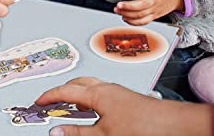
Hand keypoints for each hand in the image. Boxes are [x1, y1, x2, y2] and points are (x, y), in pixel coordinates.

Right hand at [35, 77, 211, 135]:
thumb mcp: (104, 135)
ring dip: (77, 93)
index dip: (50, 96)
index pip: (66, 90)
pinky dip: (91, 98)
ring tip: (71, 106)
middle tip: (51, 101)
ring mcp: (117, 91)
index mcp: (97, 93)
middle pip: (77, 83)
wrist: (174, 126)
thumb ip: (78, 133)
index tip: (39, 101)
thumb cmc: (143, 128)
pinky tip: (96, 111)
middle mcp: (106, 87)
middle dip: (62, 91)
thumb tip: (56, 132)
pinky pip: (101, 91)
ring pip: (90, 86)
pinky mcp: (126, 97)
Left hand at [114, 0, 184, 24]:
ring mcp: (155, 9)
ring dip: (128, 15)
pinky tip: (125, 18)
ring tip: (117, 10)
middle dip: (128, 6)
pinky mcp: (155, 15)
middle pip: (142, 5)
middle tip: (118, 5)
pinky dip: (134, 22)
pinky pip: (144, 21)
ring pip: (141, 15)